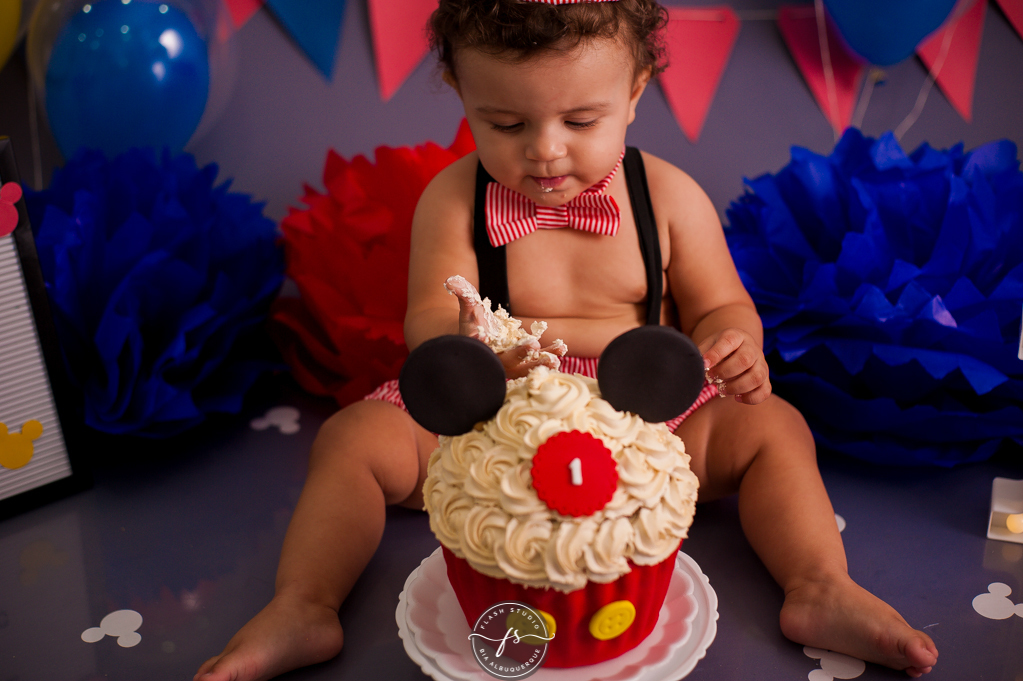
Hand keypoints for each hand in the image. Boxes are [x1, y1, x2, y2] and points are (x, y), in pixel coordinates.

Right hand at [444, 275, 565, 377]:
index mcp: (476, 348)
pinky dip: (548, 358)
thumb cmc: (474, 323)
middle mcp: (493, 360)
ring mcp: (509, 365)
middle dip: (519, 353)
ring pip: (524, 367)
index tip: (482, 338)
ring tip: (554, 358)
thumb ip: (464, 295)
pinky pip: (535, 363)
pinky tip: (561, 351)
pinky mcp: (523, 363)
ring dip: (539, 362)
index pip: (475, 346)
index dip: (478, 342)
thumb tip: (452, 280)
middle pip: (504, 361)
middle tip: (532, 345)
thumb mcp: (469, 308)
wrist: (482, 340)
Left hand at [699, 328, 770, 404]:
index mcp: (736, 336)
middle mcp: (752, 348)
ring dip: (737, 387)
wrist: (736, 349)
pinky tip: (737, 398)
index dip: (716, 354)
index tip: (705, 364)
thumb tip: (694, 367)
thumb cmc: (718, 350)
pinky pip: (765, 391)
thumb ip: (701, 354)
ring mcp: (761, 364)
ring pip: (757, 376)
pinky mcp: (765, 379)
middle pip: (745, 359)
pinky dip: (751, 398)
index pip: (729, 341)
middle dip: (725, 372)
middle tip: (712, 378)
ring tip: (722, 390)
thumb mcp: (708, 346)